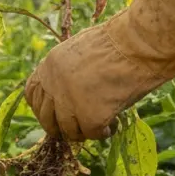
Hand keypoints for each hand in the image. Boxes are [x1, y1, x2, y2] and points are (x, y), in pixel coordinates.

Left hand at [25, 0, 174, 140]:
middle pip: (46, 118)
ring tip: (100, 127)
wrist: (142, 42)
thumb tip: (71, 94)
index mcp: (49, 65)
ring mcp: (69, 101)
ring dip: (82, 133)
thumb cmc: (122, 41)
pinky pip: (92, 134)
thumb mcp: (83, 51)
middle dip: (60, 127)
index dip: (43, 108)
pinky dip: (102, 133)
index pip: (32, 94)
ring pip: (68, 131)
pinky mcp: (90, 115)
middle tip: (77, 130)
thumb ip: (70, 72)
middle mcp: (53, 84)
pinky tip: (113, 126)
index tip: (55, 114)